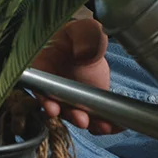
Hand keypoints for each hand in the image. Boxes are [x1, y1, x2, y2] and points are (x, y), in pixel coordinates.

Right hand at [31, 17, 121, 134]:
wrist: (92, 43)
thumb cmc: (81, 34)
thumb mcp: (82, 30)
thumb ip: (83, 37)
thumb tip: (83, 53)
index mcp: (45, 68)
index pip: (40, 88)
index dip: (45, 100)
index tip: (53, 108)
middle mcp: (55, 88)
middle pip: (59, 107)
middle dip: (70, 115)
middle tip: (81, 119)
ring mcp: (71, 98)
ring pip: (76, 116)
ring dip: (88, 124)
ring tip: (103, 126)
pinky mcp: (89, 104)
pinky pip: (94, 118)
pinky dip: (105, 124)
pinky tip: (117, 125)